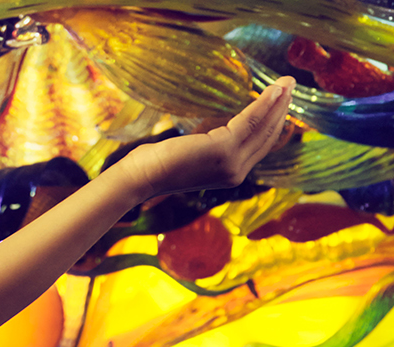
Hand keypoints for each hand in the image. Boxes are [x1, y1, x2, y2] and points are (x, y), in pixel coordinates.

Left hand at [117, 76, 295, 198]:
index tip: (282, 104)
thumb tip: (216, 125)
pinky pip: (250, 122)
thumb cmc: (156, 164)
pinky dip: (263, 104)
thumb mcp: (191, 152)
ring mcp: (232, 163)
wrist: (140, 178)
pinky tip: (272, 90)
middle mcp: (237, 172)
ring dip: (278, 103)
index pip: (260, 146)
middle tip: (290, 87)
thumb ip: (209, 142)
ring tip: (287, 83)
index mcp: (230, 173)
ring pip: (263, 128)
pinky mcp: (223, 151)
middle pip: (268, 137)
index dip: (274, 124)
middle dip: (282, 110)